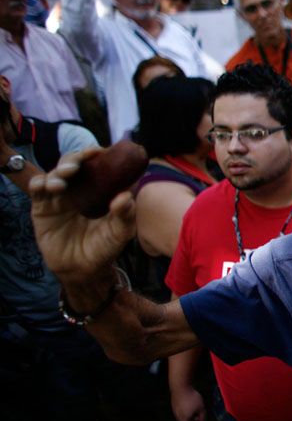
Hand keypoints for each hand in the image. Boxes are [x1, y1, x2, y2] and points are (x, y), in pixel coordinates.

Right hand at [28, 148, 135, 299]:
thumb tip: (125, 196)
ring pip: (55, 174)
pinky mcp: (43, 208)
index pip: (98, 165)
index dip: (97, 155)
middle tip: (77, 165)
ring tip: (61, 183)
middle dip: (74, 159)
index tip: (99, 151)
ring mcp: (60, 197)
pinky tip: (44, 186)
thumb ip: (125, 215)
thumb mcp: (120, 232)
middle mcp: (80, 189)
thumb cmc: (105, 247)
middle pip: (74, 164)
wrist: (83, 269)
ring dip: (57, 173)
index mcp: (100, 189)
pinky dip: (39, 184)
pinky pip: (37, 190)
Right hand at [171, 386, 207, 420]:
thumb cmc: (191, 398)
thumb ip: (203, 417)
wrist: (180, 388)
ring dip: (192, 420)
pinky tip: (193, 410)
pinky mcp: (175, 408)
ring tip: (199, 416)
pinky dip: (188, 415)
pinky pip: (182, 415)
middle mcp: (179, 419)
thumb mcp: (201, 408)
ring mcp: (176, 413)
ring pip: (185, 420)